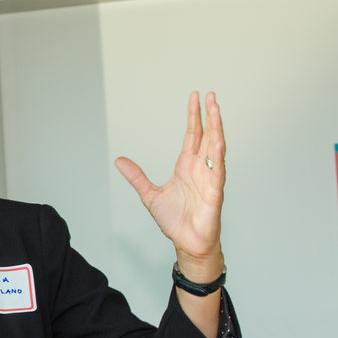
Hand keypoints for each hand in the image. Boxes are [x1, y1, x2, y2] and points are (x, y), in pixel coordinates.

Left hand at [115, 91, 225, 280]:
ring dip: (217, 128)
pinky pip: (217, 170)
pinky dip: (218, 155)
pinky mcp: (215, 192)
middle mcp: (200, 168)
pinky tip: (218, 140)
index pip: (193, 135)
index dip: (194, 116)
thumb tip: (119, 160)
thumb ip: (137, 176)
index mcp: (186, 166)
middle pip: (207, 135)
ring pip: (215, 148)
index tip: (195, 97)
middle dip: (209, 115)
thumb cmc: (175, 220)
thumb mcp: (149, 194)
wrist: (187, 243)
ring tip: (216, 108)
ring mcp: (209, 178)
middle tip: (209, 94)